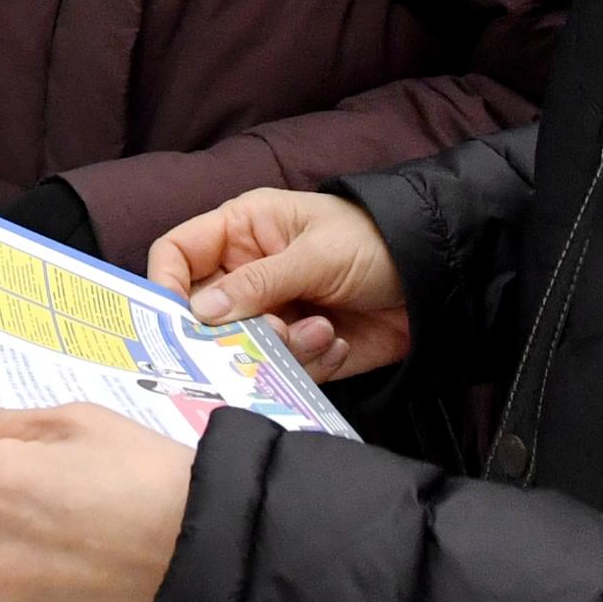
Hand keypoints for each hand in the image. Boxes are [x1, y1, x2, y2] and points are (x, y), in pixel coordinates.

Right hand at [149, 188, 410, 381]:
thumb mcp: (314, 255)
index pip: (177, 253)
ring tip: (322, 331)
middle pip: (204, 313)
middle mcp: (247, 274)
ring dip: (281, 347)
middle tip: (271, 333)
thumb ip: (256, 284)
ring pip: (241, 348)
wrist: (437, 282)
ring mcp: (271, 314)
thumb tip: (198, 312)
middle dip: (233, 331)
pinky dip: (309, 361)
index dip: (165, 283)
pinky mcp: (297, 349)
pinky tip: (338, 340)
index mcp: (241, 231)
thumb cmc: (373, 243)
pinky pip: (279, 369)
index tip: (175, 319)